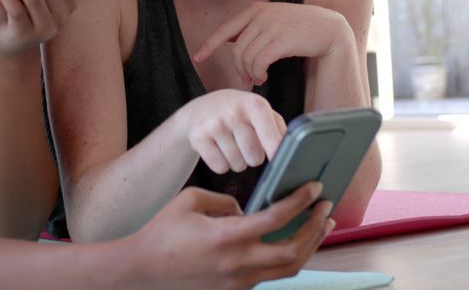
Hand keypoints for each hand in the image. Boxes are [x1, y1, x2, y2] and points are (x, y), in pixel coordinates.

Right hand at [127, 184, 335, 289]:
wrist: (142, 270)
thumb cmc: (163, 231)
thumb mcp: (191, 200)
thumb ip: (224, 200)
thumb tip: (246, 208)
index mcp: (227, 236)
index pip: (276, 217)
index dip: (301, 201)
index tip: (315, 188)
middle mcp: (238, 262)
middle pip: (294, 250)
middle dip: (316, 227)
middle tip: (326, 207)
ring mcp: (239, 280)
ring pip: (289, 268)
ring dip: (309, 246)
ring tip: (320, 226)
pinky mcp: (235, 289)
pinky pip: (272, 274)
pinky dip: (289, 257)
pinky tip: (293, 241)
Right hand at [177, 90, 286, 173]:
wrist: (199, 109)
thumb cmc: (238, 112)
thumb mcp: (259, 111)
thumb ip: (279, 128)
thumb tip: (292, 151)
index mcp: (254, 104)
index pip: (271, 136)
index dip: (276, 153)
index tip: (280, 163)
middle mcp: (234, 111)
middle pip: (255, 158)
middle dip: (253, 158)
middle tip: (246, 145)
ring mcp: (214, 123)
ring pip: (237, 165)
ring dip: (237, 162)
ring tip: (232, 146)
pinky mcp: (198, 136)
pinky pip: (219, 167)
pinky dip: (221, 165)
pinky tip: (218, 150)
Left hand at [192, 3, 351, 87]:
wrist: (329, 29)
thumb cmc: (300, 29)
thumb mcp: (274, 21)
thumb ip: (254, 28)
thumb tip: (230, 41)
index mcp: (255, 9)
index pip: (225, 29)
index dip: (210, 44)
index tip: (198, 58)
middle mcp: (261, 15)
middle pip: (236, 50)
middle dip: (239, 69)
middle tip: (248, 79)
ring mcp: (272, 25)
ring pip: (247, 57)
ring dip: (250, 73)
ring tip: (259, 79)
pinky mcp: (282, 38)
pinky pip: (259, 62)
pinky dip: (258, 73)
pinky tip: (265, 76)